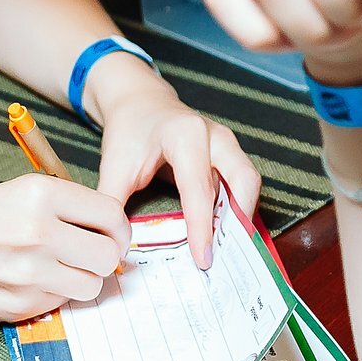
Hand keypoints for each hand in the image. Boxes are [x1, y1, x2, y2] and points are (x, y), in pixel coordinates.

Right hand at [0, 174, 131, 324]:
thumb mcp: (14, 193)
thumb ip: (61, 207)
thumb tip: (104, 229)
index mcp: (39, 193)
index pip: (110, 214)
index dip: (118, 228)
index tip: (112, 234)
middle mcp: (40, 230)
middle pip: (109, 254)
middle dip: (104, 257)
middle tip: (90, 255)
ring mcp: (31, 272)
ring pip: (91, 285)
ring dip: (81, 280)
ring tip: (58, 269)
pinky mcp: (22, 304)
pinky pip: (61, 304)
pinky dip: (54, 295)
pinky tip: (31, 282)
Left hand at [93, 78, 261, 270]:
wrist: (139, 101)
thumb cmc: (129, 131)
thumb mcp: (114, 165)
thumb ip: (113, 204)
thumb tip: (113, 245)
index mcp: (185, 134)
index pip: (199, 187)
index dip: (202, 227)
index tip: (203, 259)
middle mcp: (214, 135)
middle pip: (243, 180)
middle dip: (238, 221)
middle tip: (225, 258)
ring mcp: (226, 143)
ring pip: (249, 183)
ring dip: (241, 217)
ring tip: (227, 251)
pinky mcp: (230, 153)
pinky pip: (243, 183)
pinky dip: (238, 209)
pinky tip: (225, 234)